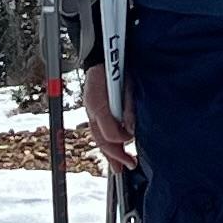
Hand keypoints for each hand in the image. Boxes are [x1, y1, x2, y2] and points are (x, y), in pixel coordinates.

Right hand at [80, 61, 135, 175]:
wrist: (101, 56)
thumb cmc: (115, 68)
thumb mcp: (126, 85)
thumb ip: (128, 107)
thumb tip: (131, 129)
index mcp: (98, 106)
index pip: (108, 133)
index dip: (121, 142)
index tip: (131, 146)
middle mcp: (92, 111)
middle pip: (101, 140)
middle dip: (115, 156)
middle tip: (128, 166)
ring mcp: (92, 112)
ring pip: (99, 138)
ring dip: (110, 154)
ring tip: (119, 166)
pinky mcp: (95, 111)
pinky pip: (100, 132)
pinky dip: (107, 144)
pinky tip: (114, 153)